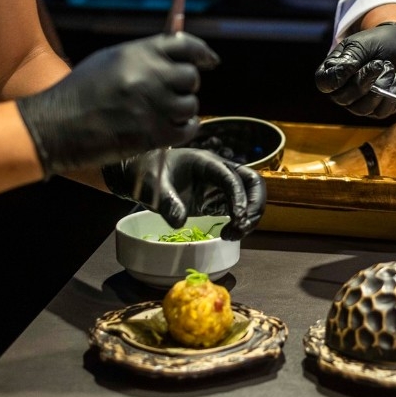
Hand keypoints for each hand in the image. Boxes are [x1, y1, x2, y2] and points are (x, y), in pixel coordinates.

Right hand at [15, 33, 218, 176]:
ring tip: (164, 113)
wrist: (57, 126)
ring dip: (182, 109)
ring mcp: (153, 105)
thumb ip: (142, 57)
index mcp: (138, 53)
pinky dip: (185, 128)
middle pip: (191, 77)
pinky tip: (174, 128)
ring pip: (190, 104)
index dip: (201, 53)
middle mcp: (150, 75)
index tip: (210, 61)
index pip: (185, 45)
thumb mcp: (109, 61)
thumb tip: (174, 58)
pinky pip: (188, 129)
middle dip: (185, 85)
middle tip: (171, 93)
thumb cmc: (79, 92)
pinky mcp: (153, 134)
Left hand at [103, 148, 266, 240]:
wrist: (140, 175)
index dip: (238, 196)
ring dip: (249, 216)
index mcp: (205, 161)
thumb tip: (179, 222)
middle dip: (255, 205)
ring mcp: (219, 185)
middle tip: (242, 227)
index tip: (237, 218)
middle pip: (252, 182)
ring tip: (233, 235)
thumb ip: (166, 202)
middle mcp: (218, 170)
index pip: (231, 176)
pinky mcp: (216, 199)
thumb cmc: (146, 174)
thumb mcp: (153, 186)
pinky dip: (239, 222)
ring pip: (249, 196)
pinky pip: (237, 208)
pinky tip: (228, 235)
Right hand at [314, 21, 395, 116]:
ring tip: (388, 67)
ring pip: (363, 108)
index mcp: (333, 73)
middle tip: (378, 63)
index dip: (337, 77)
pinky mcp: (379, 110)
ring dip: (380, 85)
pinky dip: (392, 92)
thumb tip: (343, 72)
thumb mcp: (360, 43)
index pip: (324, 84)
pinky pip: (382, 110)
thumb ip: (349, 57)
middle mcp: (343, 92)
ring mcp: (361, 104)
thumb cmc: (376, 43)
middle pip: (344, 98)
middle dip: (363, 80)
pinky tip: (395, 77)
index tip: (353, 64)